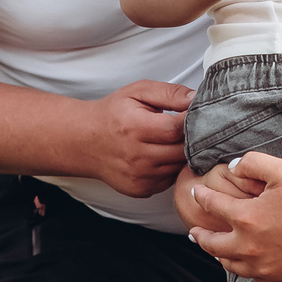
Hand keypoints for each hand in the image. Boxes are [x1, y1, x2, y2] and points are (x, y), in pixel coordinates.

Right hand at [82, 80, 191, 197]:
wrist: (84, 141)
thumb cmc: (113, 113)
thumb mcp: (138, 92)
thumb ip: (169, 93)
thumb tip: (196, 99)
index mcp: (135, 127)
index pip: (177, 129)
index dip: (193, 120)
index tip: (197, 113)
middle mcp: (137, 156)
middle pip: (183, 151)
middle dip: (192, 139)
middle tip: (191, 127)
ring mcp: (139, 177)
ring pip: (179, 167)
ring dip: (183, 154)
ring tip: (175, 140)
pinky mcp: (141, 189)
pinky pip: (170, 179)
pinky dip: (172, 167)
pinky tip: (163, 154)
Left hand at [185, 151, 281, 281]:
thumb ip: (253, 163)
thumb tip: (234, 167)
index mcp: (246, 219)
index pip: (213, 206)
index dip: (202, 196)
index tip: (195, 192)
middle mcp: (249, 248)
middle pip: (213, 245)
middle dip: (200, 236)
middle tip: (193, 232)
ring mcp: (264, 267)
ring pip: (231, 265)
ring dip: (219, 256)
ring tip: (216, 251)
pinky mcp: (281, 279)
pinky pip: (254, 277)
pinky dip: (244, 269)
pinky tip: (246, 264)